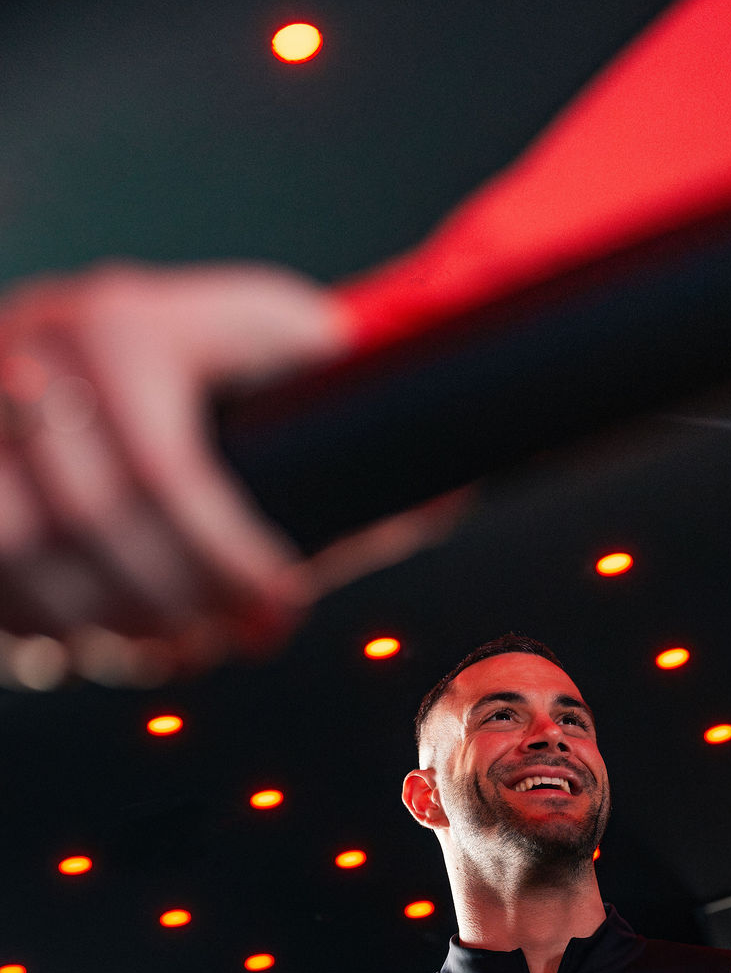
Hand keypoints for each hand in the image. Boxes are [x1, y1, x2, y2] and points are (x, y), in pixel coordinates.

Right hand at [0, 260, 344, 684]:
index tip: (280, 614)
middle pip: (95, 525)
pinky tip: (90, 639)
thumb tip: (446, 489)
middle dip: (171, 608)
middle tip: (224, 647)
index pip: (173, 475)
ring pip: (19, 550)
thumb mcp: (279, 352)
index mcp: (128, 321)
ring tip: (168, 651)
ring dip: (98, 624)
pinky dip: (32, 620)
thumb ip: (348, 415)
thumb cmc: (214, 361)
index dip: (230, 566)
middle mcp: (38, 348)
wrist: (91, 332)